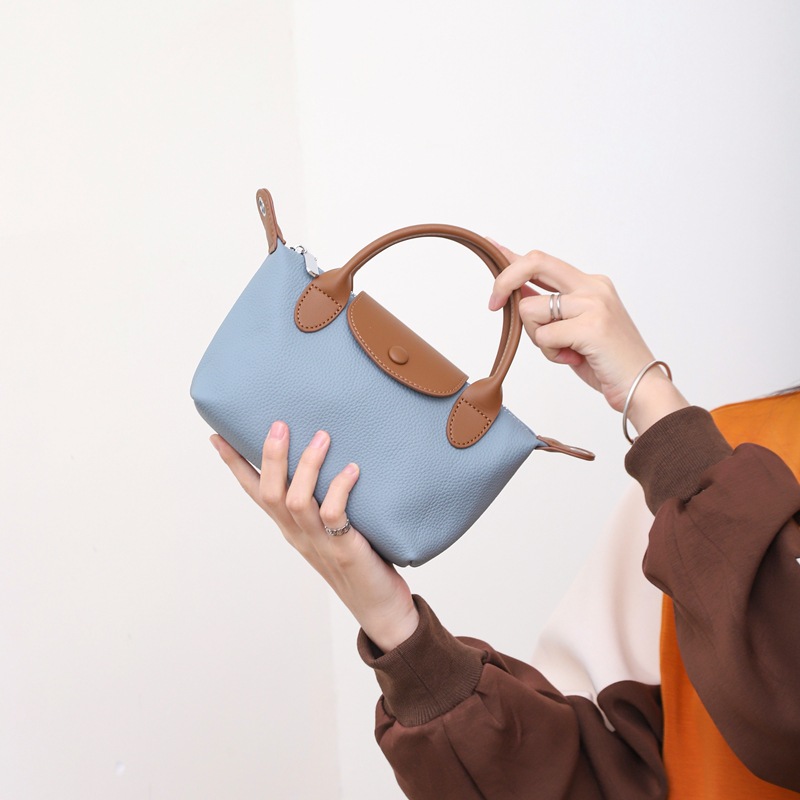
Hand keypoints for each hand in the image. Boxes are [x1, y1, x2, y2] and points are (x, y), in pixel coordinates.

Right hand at [210, 422, 418, 652]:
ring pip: (296, 501)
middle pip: (270, 493)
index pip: (254, 492)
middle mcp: (298, 533)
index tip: (218, 437)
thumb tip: (335, 453)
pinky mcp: (344, 549)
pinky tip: (352, 469)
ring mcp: (319, 542)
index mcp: (289, 527)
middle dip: (271, 457)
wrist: (379, 609)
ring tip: (322, 436)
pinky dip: (341, 488)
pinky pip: (334, 514)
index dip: (235, 466)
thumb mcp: (333, 526)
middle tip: (279, 425)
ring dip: (307, 466)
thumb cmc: (360, 562)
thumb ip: (326, 497)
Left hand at [488, 245, 687, 434]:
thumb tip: (515, 294)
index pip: (542, 261)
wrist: (642, 386)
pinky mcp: (591, 326)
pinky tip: (573, 358)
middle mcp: (593, 286)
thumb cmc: (606, 360)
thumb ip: (548, 308)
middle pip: (534, 263)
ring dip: (537, 337)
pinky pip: (544, 336)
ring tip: (564, 350)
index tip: (492, 247)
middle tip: (493, 305)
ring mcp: (593, 304)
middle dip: (504, 281)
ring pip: (530, 309)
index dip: (512, 256)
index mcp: (590, 284)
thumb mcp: (573, 327)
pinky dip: (550, 353)